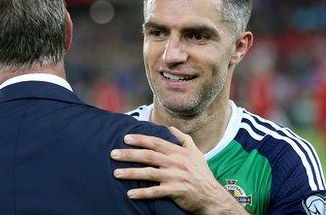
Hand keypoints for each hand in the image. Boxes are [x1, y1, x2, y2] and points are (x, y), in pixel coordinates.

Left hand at [110, 127, 247, 214]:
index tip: (125, 138)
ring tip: (116, 173)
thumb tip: (170, 128)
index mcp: (179, 152)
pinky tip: (130, 194)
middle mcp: (176, 163)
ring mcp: (176, 177)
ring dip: (131, 173)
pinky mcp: (176, 191)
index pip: (156, 142)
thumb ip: (183, 139)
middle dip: (129, 154)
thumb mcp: (196, 153)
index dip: (141, 139)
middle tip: (113, 154)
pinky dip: (142, 193)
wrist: (212, 196)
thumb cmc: (202, 174)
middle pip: (149, 156)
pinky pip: (156, 192)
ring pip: (149, 173)